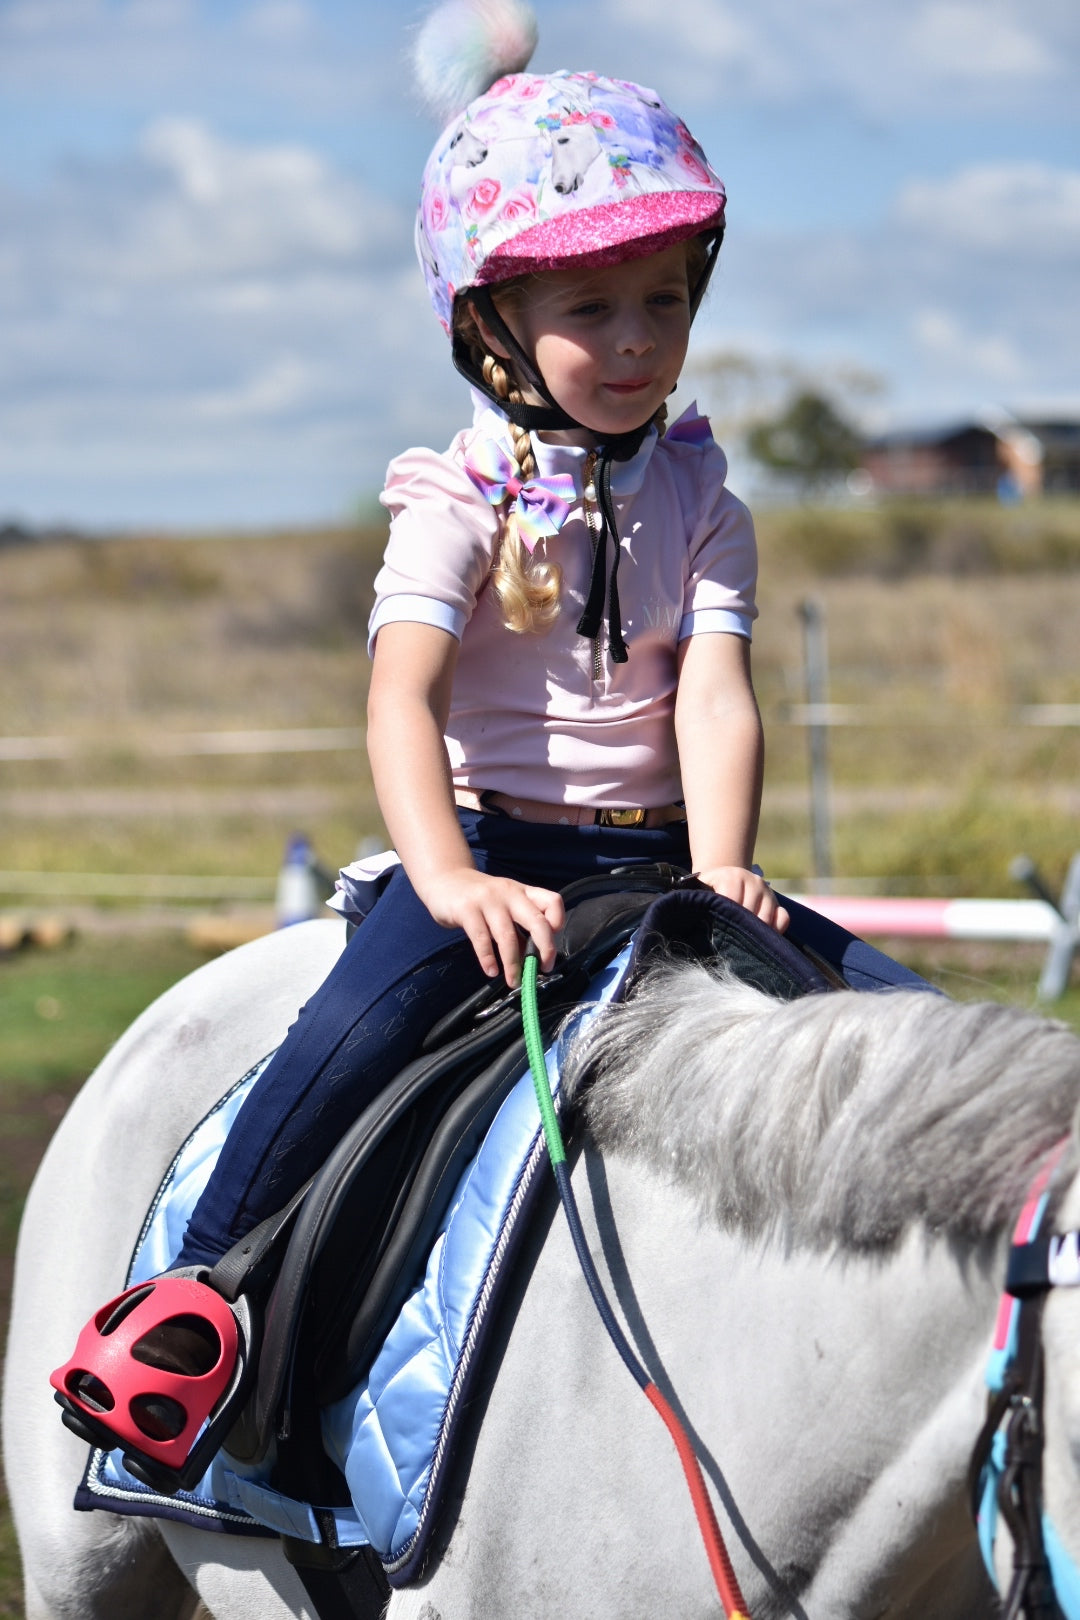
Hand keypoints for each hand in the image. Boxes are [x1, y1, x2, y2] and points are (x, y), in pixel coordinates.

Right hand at [419, 867, 565, 987]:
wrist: (444, 878)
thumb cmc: (479, 898)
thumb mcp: (503, 907)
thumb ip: (518, 929)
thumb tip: (532, 960)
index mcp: (523, 892)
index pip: (552, 901)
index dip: (558, 922)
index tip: (551, 943)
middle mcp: (509, 893)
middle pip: (537, 921)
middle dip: (545, 948)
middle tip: (544, 969)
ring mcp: (488, 900)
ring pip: (507, 936)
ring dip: (513, 963)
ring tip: (513, 981)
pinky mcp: (466, 909)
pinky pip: (481, 939)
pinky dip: (488, 958)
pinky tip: (491, 970)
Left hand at [695, 866, 788, 933]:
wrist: (725, 876)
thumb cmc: (708, 889)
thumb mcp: (699, 889)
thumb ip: (697, 900)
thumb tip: (692, 918)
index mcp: (731, 877)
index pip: (731, 901)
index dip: (724, 918)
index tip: (716, 930)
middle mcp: (753, 881)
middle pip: (750, 912)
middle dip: (739, 928)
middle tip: (728, 940)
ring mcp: (767, 892)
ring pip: (766, 918)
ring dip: (754, 932)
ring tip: (741, 940)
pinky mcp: (777, 902)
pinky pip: (783, 918)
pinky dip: (775, 929)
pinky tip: (760, 935)